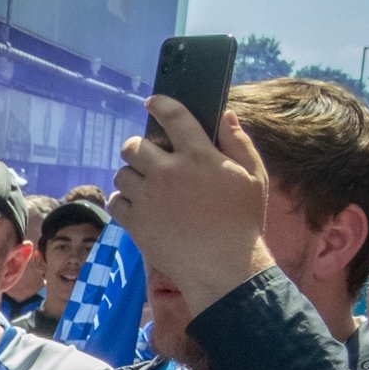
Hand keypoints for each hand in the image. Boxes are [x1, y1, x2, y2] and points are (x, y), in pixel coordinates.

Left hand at [111, 99, 274, 314]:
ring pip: (122, 174)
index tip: (152, 102)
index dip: (160, 104)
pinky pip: (115, 201)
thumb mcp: (253, 177)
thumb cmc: (242, 222)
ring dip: (131, 177)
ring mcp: (148, 197)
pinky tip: (137, 206)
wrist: (223, 266)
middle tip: (146, 157)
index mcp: (198, 155)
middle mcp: (168, 171)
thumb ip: (239, 143)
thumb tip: (225, 115)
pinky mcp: (135, 222)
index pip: (173, 116)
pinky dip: (122, 202)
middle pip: (134, 145)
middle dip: (138, 148)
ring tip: (146, 187)